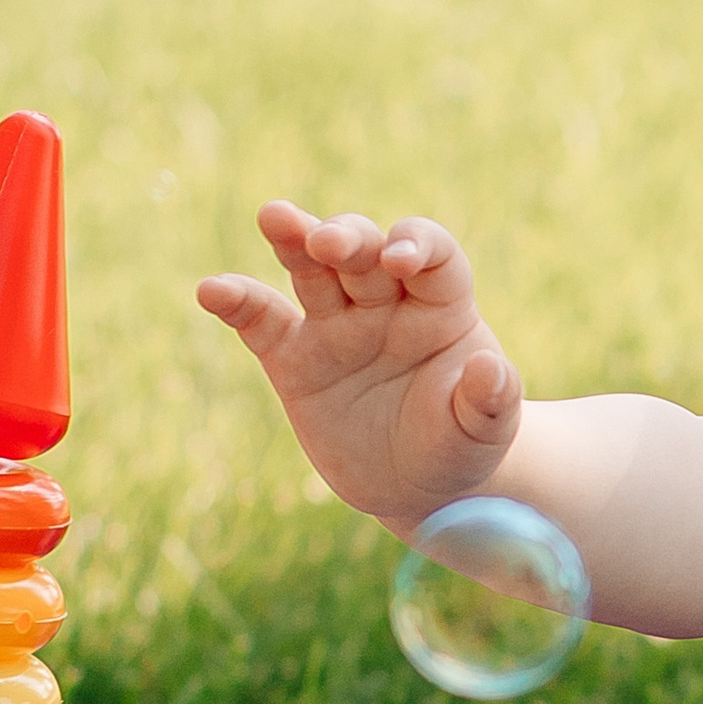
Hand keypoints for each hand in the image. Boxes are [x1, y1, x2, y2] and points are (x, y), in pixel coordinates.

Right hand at [197, 205, 521, 531]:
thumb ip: (491, 400)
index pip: (431, 255)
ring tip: (275, 217)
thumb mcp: (484, 431)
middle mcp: (386, 303)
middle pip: (364, 251)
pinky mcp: (293, 358)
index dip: (416, 245)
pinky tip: (212, 290)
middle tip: (329, 243)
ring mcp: (336, 326)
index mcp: (441, 306)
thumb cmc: (461, 444)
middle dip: (348, 238)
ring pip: (312, 269)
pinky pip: (261, 321)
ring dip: (294, 239)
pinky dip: (236, 302)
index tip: (400, 261)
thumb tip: (490, 370)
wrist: (418, 486)